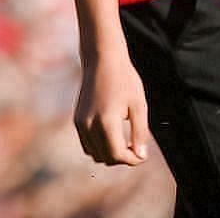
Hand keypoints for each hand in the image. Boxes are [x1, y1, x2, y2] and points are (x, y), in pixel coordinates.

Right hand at [74, 49, 150, 167]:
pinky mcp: (77, 119)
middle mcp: (89, 124)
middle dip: (122, 158)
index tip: (142, 155)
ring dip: (109, 154)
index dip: (132, 160)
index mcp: (106, 121)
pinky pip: (87, 144)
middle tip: (135, 147)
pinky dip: (99, 146)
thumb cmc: (124, 80)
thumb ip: (140, 133)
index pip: (117, 155)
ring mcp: (80, 122)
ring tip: (125, 142)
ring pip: (94, 154)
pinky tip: (112, 135)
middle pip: (105, 158)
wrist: (101, 59)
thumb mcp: (138, 106)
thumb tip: (141, 156)